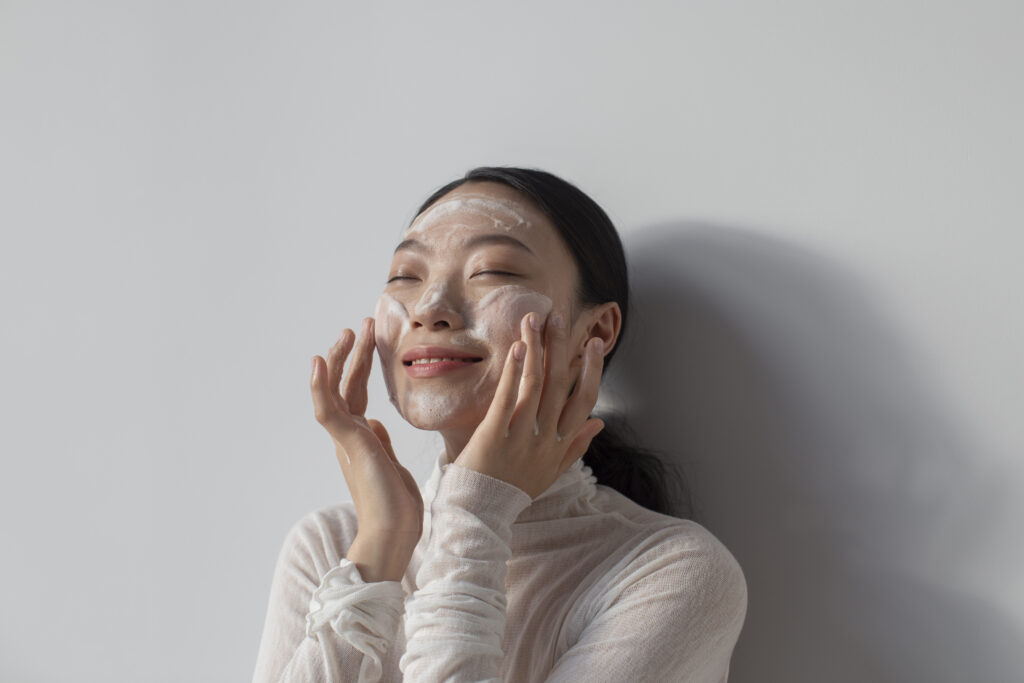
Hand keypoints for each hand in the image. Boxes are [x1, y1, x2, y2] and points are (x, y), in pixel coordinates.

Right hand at [310, 317, 422, 580]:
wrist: (393, 535)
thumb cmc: (398, 509)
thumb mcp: (392, 468)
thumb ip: (381, 445)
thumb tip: (376, 426)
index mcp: (361, 442)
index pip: (358, 395)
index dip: (361, 367)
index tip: (369, 341)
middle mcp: (350, 438)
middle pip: (346, 387)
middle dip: (352, 354)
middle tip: (362, 324)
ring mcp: (346, 440)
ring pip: (334, 391)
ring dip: (339, 359)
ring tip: (348, 331)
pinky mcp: (347, 445)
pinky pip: (327, 410)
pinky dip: (320, 386)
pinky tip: (319, 362)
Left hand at [454, 310, 605, 498]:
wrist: (480, 513)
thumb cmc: (514, 490)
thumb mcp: (551, 472)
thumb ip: (576, 446)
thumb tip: (600, 422)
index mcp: (560, 445)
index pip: (584, 401)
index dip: (591, 370)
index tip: (595, 343)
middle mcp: (545, 439)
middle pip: (559, 386)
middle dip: (561, 348)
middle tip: (560, 317)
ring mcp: (521, 438)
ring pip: (535, 386)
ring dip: (536, 349)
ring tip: (534, 319)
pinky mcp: (494, 436)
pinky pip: (507, 399)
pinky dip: (514, 372)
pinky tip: (516, 348)